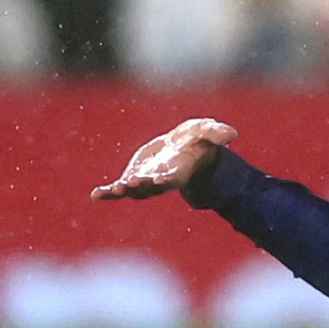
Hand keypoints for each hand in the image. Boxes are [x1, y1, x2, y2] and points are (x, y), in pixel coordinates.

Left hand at [91, 116, 235, 200]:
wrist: (182, 149)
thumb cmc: (197, 141)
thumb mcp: (207, 131)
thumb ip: (217, 133)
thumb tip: (232, 134)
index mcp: (180, 171)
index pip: (174, 177)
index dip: (167, 179)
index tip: (160, 179)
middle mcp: (162, 180)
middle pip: (150, 187)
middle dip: (141, 186)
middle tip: (129, 184)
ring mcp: (146, 181)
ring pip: (133, 191)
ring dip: (122, 191)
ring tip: (110, 191)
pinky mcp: (133, 178)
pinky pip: (119, 189)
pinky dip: (108, 193)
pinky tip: (96, 195)